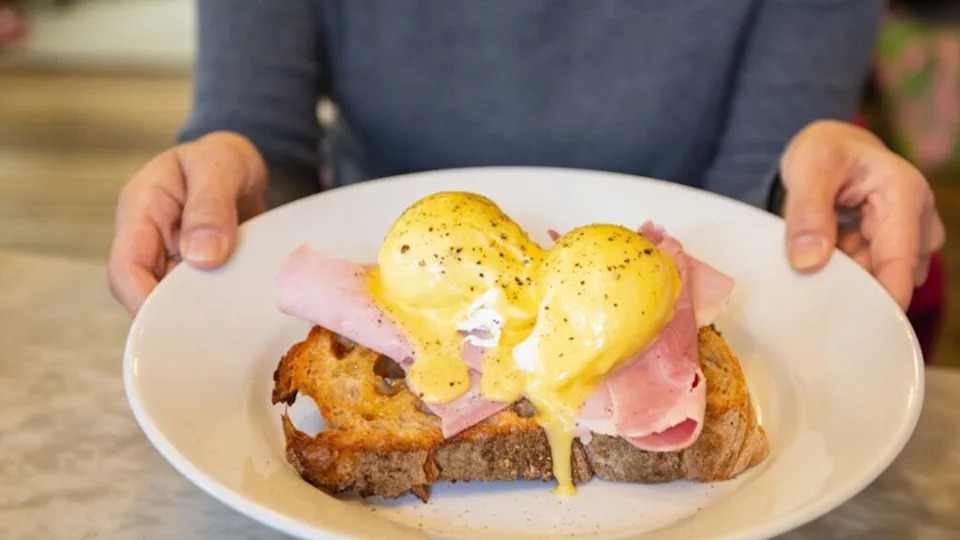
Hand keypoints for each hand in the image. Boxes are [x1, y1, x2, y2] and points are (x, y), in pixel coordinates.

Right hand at [108, 131, 266, 314]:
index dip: (145, 302)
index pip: (126, 270)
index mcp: (140, 211)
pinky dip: (218, 307)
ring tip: (232, 324)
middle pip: (146, 295)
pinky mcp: (196, 273)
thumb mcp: (219, 166)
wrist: (239, 166)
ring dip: (201, 314)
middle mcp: (150, 243)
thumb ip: (210, 206)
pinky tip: (241, 314)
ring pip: (175, 302)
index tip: (180, 321)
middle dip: (174, 317)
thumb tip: (201, 256)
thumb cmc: (222, 159)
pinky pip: (201, 298)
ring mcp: (172, 260)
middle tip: (214, 332)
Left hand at [780, 120, 944, 309]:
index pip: (898, 260)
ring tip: (819, 246)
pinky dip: (845, 271)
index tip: (856, 326)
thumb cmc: (825, 153)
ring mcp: (912, 240)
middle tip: (806, 270)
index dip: (882, 298)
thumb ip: (807, 213)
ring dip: (844, 274)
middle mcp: (919, 221)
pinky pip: (871, 276)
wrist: (833, 150)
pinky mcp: (898, 253)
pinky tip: (826, 253)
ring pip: (877, 279)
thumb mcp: (809, 169)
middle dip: (849, 282)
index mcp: (905, 194)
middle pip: (888, 275)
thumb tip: (808, 263)